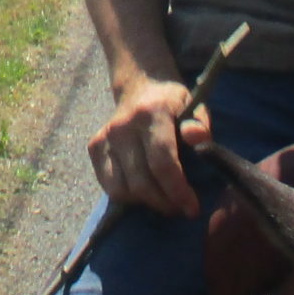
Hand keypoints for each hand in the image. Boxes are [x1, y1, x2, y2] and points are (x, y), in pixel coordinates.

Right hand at [88, 74, 208, 217]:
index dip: (178, 191)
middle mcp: (123, 125)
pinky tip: (145, 190)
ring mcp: (105, 136)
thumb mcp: (194, 107)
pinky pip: (109, 187)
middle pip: (141, 182)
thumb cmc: (173, 104)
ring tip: (163, 199)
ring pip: (122, 189)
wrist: (141, 86)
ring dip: (146, 203)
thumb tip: (196, 138)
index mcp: (151, 113)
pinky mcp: (94, 146)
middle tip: (180, 208)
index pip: (162, 163)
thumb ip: (199, 124)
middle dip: (164, 203)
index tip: (192, 209)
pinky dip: (128, 197)